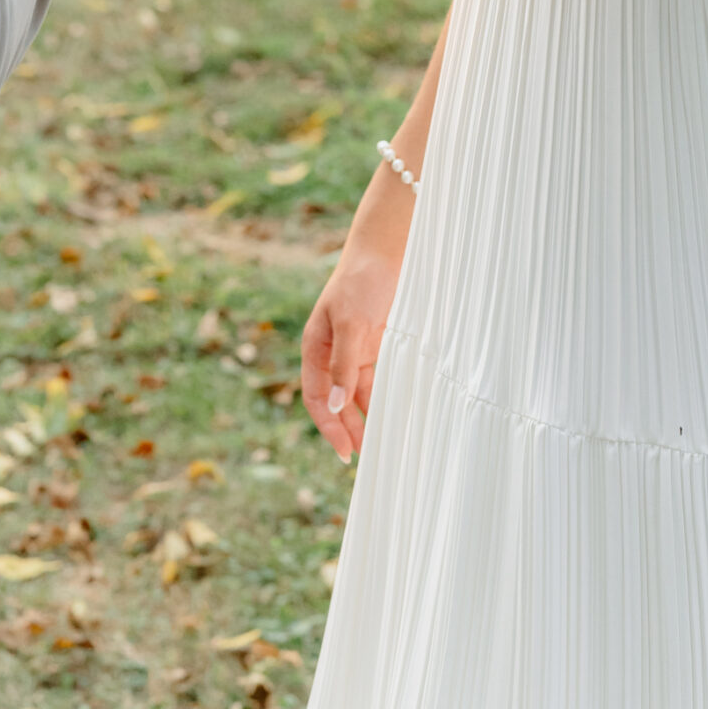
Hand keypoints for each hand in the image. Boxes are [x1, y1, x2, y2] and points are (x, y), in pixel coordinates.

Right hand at [301, 242, 404, 463]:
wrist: (386, 251)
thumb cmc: (361, 282)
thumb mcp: (352, 323)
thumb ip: (345, 365)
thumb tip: (338, 406)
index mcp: (316, 348)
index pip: (316, 397)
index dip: (328, 426)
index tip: (345, 452)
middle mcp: (332, 353)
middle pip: (335, 401)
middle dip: (346, 429)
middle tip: (363, 456)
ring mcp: (354, 350)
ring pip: (356, 394)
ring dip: (364, 417)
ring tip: (380, 443)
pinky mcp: (375, 345)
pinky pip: (374, 380)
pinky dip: (380, 398)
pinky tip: (391, 413)